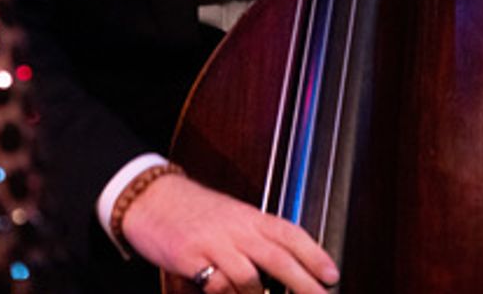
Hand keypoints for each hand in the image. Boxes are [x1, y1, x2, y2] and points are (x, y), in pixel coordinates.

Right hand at [120, 173, 338, 293]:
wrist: (149, 197)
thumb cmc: (192, 210)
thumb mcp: (229, 216)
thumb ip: (254, 238)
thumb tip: (286, 265)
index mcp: (248, 216)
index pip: (289, 233)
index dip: (314, 254)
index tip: (332, 275)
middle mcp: (235, 228)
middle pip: (277, 258)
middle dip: (304, 285)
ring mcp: (212, 243)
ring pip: (249, 278)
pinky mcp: (190, 258)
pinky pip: (217, 286)